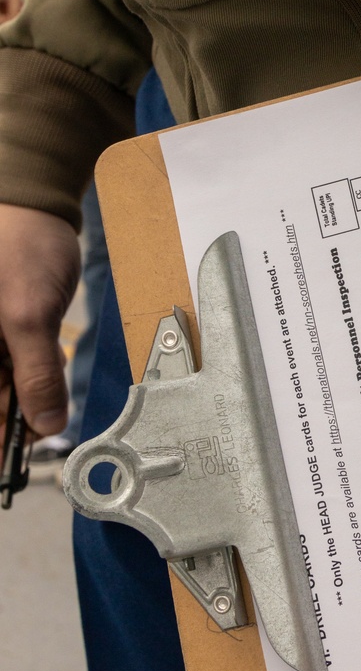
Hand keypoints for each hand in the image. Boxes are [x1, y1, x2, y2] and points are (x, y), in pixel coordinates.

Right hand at [0, 204, 80, 437]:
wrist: (37, 207)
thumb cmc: (22, 246)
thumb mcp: (30, 315)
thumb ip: (37, 373)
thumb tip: (45, 424)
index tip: (10, 463)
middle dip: (11, 420)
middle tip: (39, 433)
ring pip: (4, 388)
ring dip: (24, 403)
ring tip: (43, 414)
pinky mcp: (4, 333)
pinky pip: (14, 368)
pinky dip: (32, 379)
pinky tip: (45, 383)